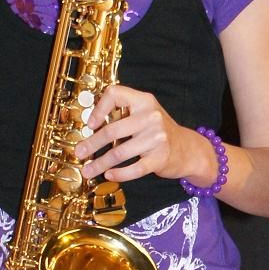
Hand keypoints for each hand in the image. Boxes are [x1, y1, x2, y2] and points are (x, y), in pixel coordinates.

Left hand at [78, 86, 198, 185]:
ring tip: (88, 170)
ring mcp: (157, 138)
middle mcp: (151, 116)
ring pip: (120, 153)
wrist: (189, 149)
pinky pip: (134, 169)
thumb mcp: (145, 114)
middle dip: (92, 144)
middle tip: (79, 152)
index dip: (99, 108)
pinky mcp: (160, 158)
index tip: (90, 124)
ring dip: (100, 164)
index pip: (115, 94)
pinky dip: (119, 174)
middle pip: (113, 130)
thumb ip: (123, 115)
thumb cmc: (159, 132)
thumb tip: (91, 127)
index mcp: (144, 100)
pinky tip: (109, 175)